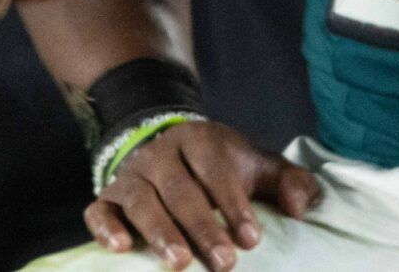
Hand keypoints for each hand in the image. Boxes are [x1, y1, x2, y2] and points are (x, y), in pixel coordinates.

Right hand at [87, 119, 321, 270]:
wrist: (171, 151)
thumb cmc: (223, 169)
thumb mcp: (257, 166)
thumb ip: (288, 182)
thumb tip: (299, 207)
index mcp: (200, 140)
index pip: (217, 169)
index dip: (234, 204)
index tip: (252, 239)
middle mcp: (161, 152)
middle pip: (180, 189)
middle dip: (203, 227)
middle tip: (224, 263)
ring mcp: (131, 174)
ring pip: (141, 200)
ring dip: (159, 231)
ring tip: (179, 263)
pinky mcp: (108, 196)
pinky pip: (99, 209)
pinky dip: (106, 227)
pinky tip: (120, 248)